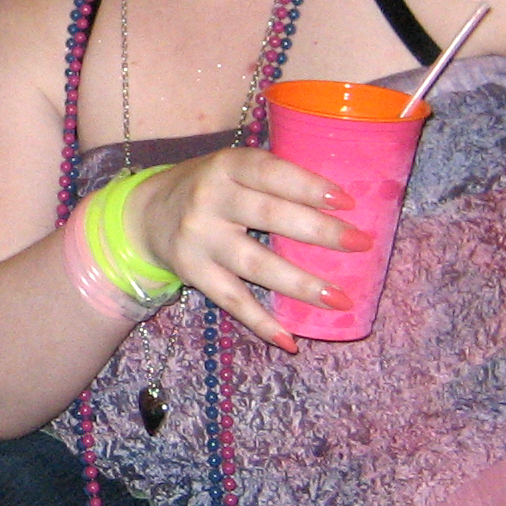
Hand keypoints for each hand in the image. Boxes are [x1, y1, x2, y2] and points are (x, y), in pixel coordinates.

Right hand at [125, 147, 367, 351]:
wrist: (145, 216)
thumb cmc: (208, 188)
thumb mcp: (231, 168)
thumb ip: (273, 177)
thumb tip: (342, 202)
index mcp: (226, 166)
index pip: (270, 172)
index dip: (307, 186)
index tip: (346, 202)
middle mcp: (209, 200)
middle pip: (269, 216)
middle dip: (318, 232)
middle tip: (360, 244)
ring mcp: (200, 239)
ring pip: (254, 264)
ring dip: (299, 284)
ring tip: (339, 299)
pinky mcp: (194, 274)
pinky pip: (232, 301)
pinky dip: (261, 322)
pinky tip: (290, 340)